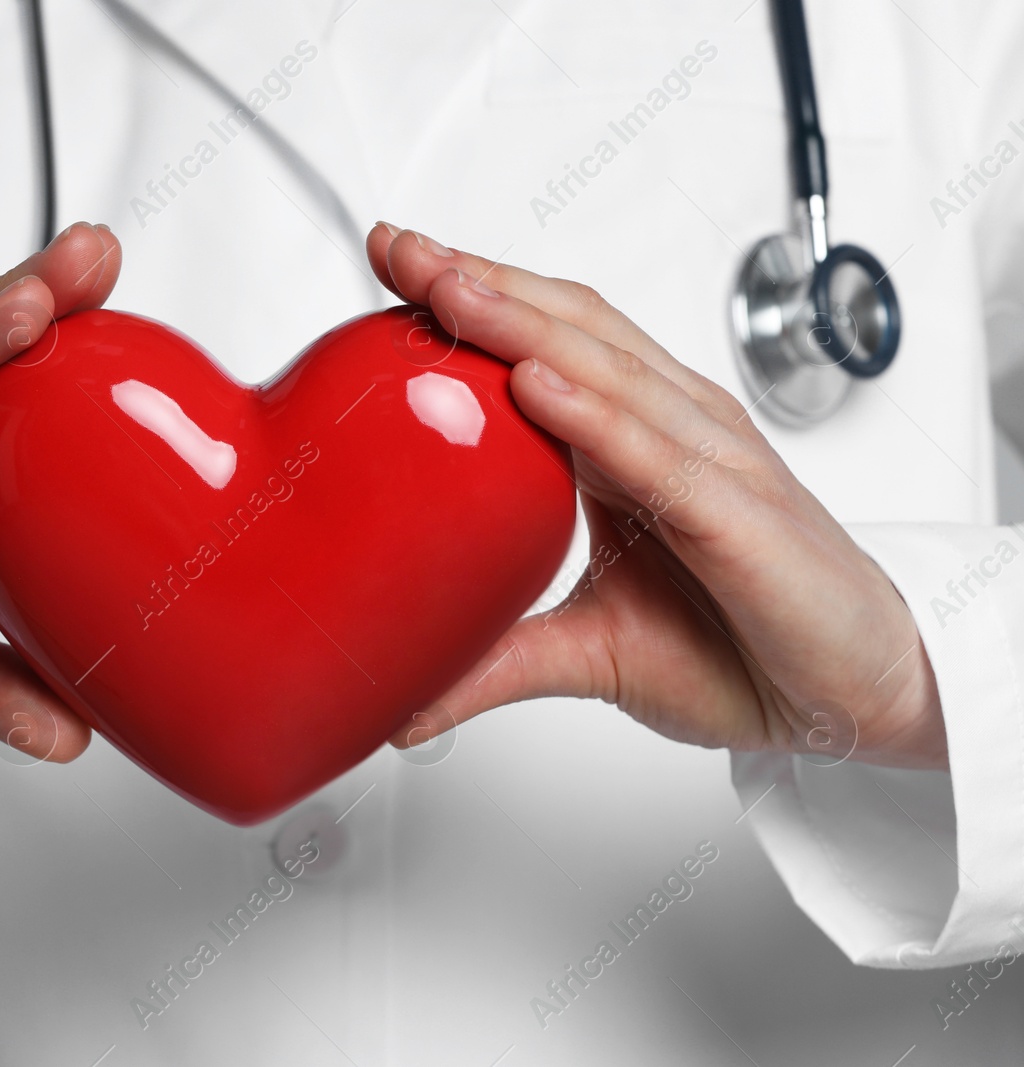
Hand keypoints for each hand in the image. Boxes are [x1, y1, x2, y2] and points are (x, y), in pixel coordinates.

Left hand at [370, 224, 946, 769]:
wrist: (858, 695)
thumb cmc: (743, 646)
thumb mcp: (588, 652)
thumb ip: (497, 659)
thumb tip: (403, 709)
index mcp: (632, 440)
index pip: (545, 343)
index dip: (472, 296)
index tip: (392, 263)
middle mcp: (672, 429)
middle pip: (568, 330)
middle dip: (478, 282)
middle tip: (398, 248)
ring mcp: (710, 462)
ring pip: (610, 372)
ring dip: (522, 325)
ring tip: (446, 289)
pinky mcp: (741, 516)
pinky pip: (660, 456)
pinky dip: (595, 417)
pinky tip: (536, 389)